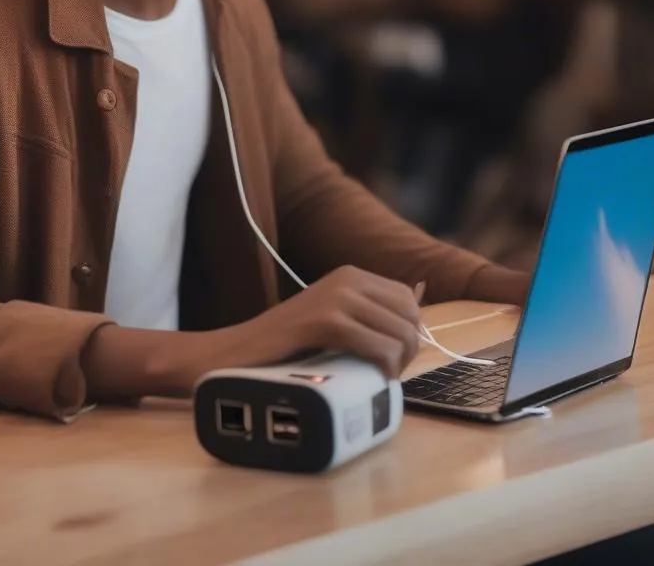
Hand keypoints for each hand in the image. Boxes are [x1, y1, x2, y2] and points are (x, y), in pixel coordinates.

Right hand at [77, 266, 422, 405]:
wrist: (234, 356)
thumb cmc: (287, 349)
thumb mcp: (336, 322)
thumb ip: (372, 312)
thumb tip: (420, 291)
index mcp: (352, 275)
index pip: (408, 302)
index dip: (407, 335)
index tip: (387, 360)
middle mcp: (347, 278)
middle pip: (409, 317)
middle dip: (405, 352)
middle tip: (380, 374)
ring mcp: (336, 296)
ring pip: (399, 333)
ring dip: (395, 364)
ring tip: (371, 378)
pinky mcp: (323, 319)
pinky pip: (378, 345)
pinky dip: (382, 367)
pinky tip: (368, 377)